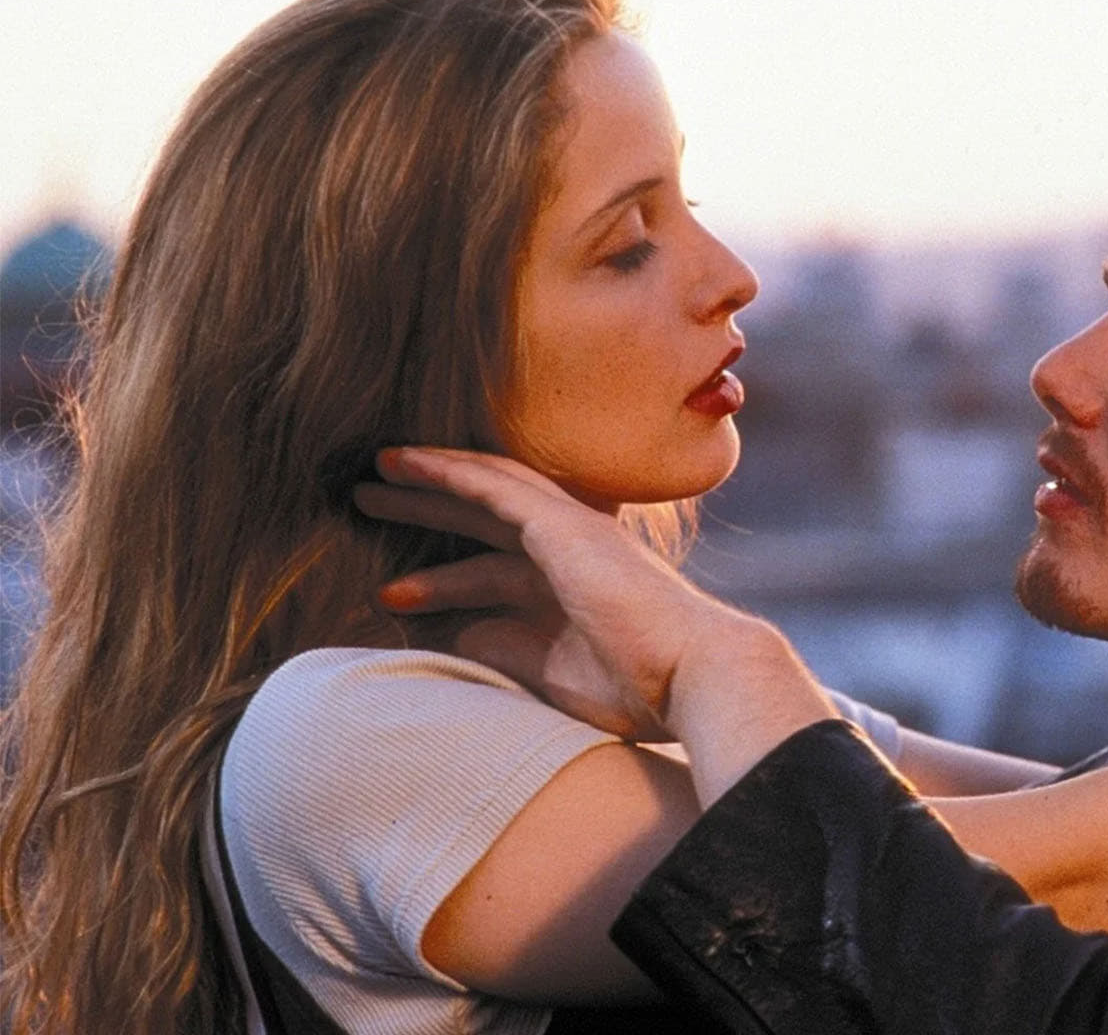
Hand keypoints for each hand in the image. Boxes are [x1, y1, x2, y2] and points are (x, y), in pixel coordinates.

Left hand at [355, 446, 749, 739]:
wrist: (693, 673)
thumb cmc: (637, 691)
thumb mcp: (548, 674)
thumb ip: (502, 649)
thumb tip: (452, 635)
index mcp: (571, 592)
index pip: (495, 571)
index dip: (443, 575)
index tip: (394, 585)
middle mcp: (569, 553)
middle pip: (482, 525)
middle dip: (425, 517)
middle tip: (368, 510)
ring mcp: (569, 533)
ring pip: (482, 494)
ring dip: (424, 487)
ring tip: (368, 483)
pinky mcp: (562, 523)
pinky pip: (492, 486)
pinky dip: (446, 471)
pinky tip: (402, 463)